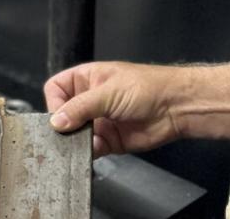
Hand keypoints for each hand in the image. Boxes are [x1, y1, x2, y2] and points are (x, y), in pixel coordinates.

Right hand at [44, 62, 186, 157]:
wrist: (176, 108)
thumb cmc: (147, 88)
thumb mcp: (108, 92)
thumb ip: (80, 107)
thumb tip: (56, 121)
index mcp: (87, 79)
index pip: (56, 88)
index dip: (54, 102)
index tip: (59, 115)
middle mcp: (90, 100)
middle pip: (63, 114)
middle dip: (63, 125)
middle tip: (66, 133)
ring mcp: (99, 121)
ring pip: (74, 134)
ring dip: (75, 140)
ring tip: (80, 141)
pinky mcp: (108, 140)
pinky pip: (90, 148)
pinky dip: (89, 151)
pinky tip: (97, 147)